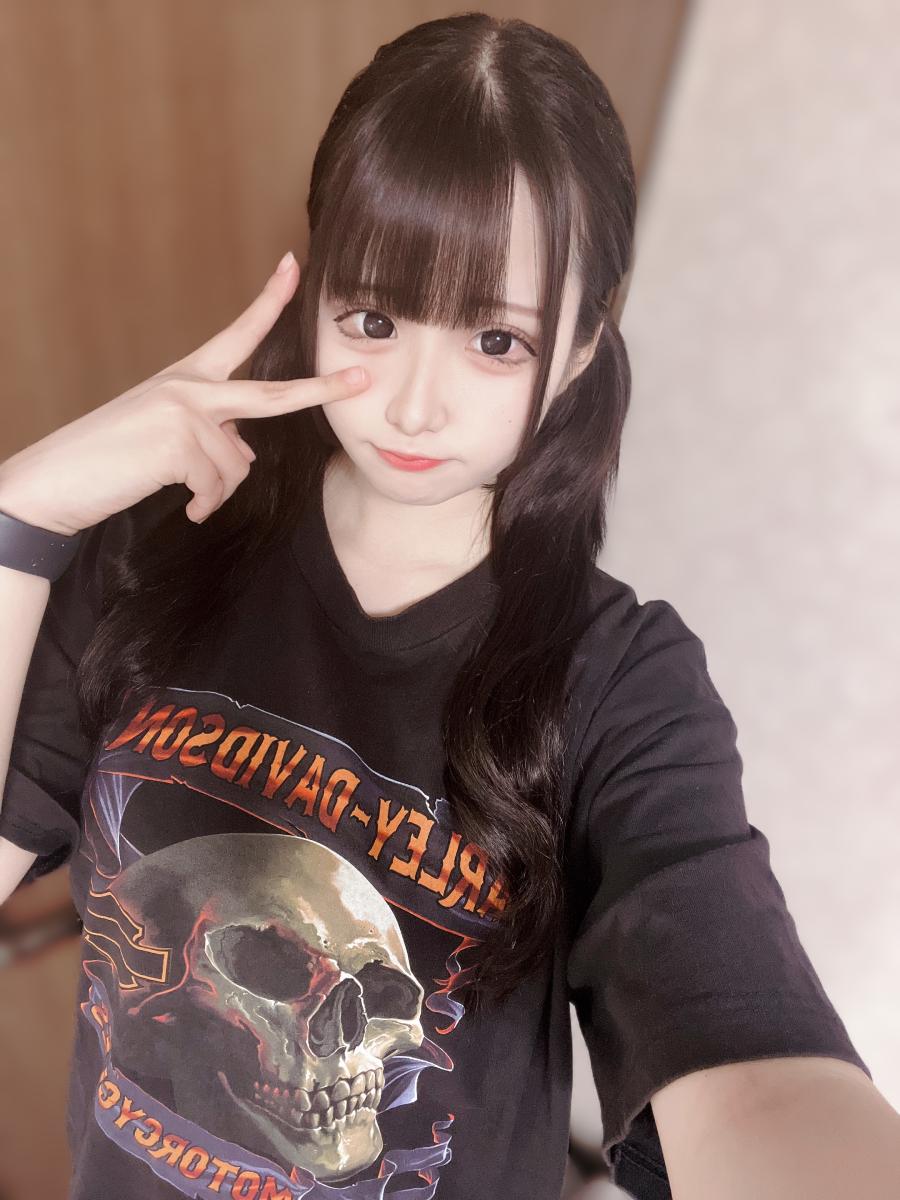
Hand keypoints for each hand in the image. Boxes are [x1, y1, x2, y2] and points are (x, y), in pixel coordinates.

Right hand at [0, 251, 368, 535]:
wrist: (59, 478)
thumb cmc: (114, 458)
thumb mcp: (169, 439)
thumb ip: (213, 435)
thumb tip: (248, 455)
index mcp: (189, 377)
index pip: (238, 333)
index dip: (269, 300)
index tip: (293, 265)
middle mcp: (191, 386)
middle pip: (271, 394)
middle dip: (321, 390)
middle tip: (360, 381)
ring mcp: (185, 412)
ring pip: (239, 466)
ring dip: (217, 491)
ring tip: (185, 494)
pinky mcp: (178, 443)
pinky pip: (218, 486)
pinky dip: (203, 505)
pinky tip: (183, 507)